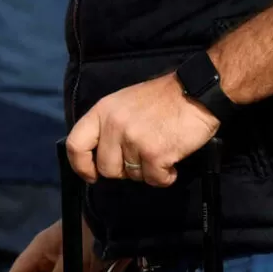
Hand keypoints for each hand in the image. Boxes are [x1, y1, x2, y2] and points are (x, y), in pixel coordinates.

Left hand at [65, 72, 219, 187]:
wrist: (196, 91)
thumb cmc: (162, 98)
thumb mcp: (124, 103)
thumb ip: (109, 126)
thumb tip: (100, 157)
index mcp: (103, 110)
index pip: (75, 144)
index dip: (81, 165)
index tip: (92, 175)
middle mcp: (114, 125)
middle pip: (107, 168)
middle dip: (124, 170)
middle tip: (142, 157)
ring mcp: (134, 139)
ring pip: (132, 176)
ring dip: (148, 170)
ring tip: (161, 150)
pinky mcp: (155, 153)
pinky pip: (155, 180)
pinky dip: (165, 176)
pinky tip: (172, 160)